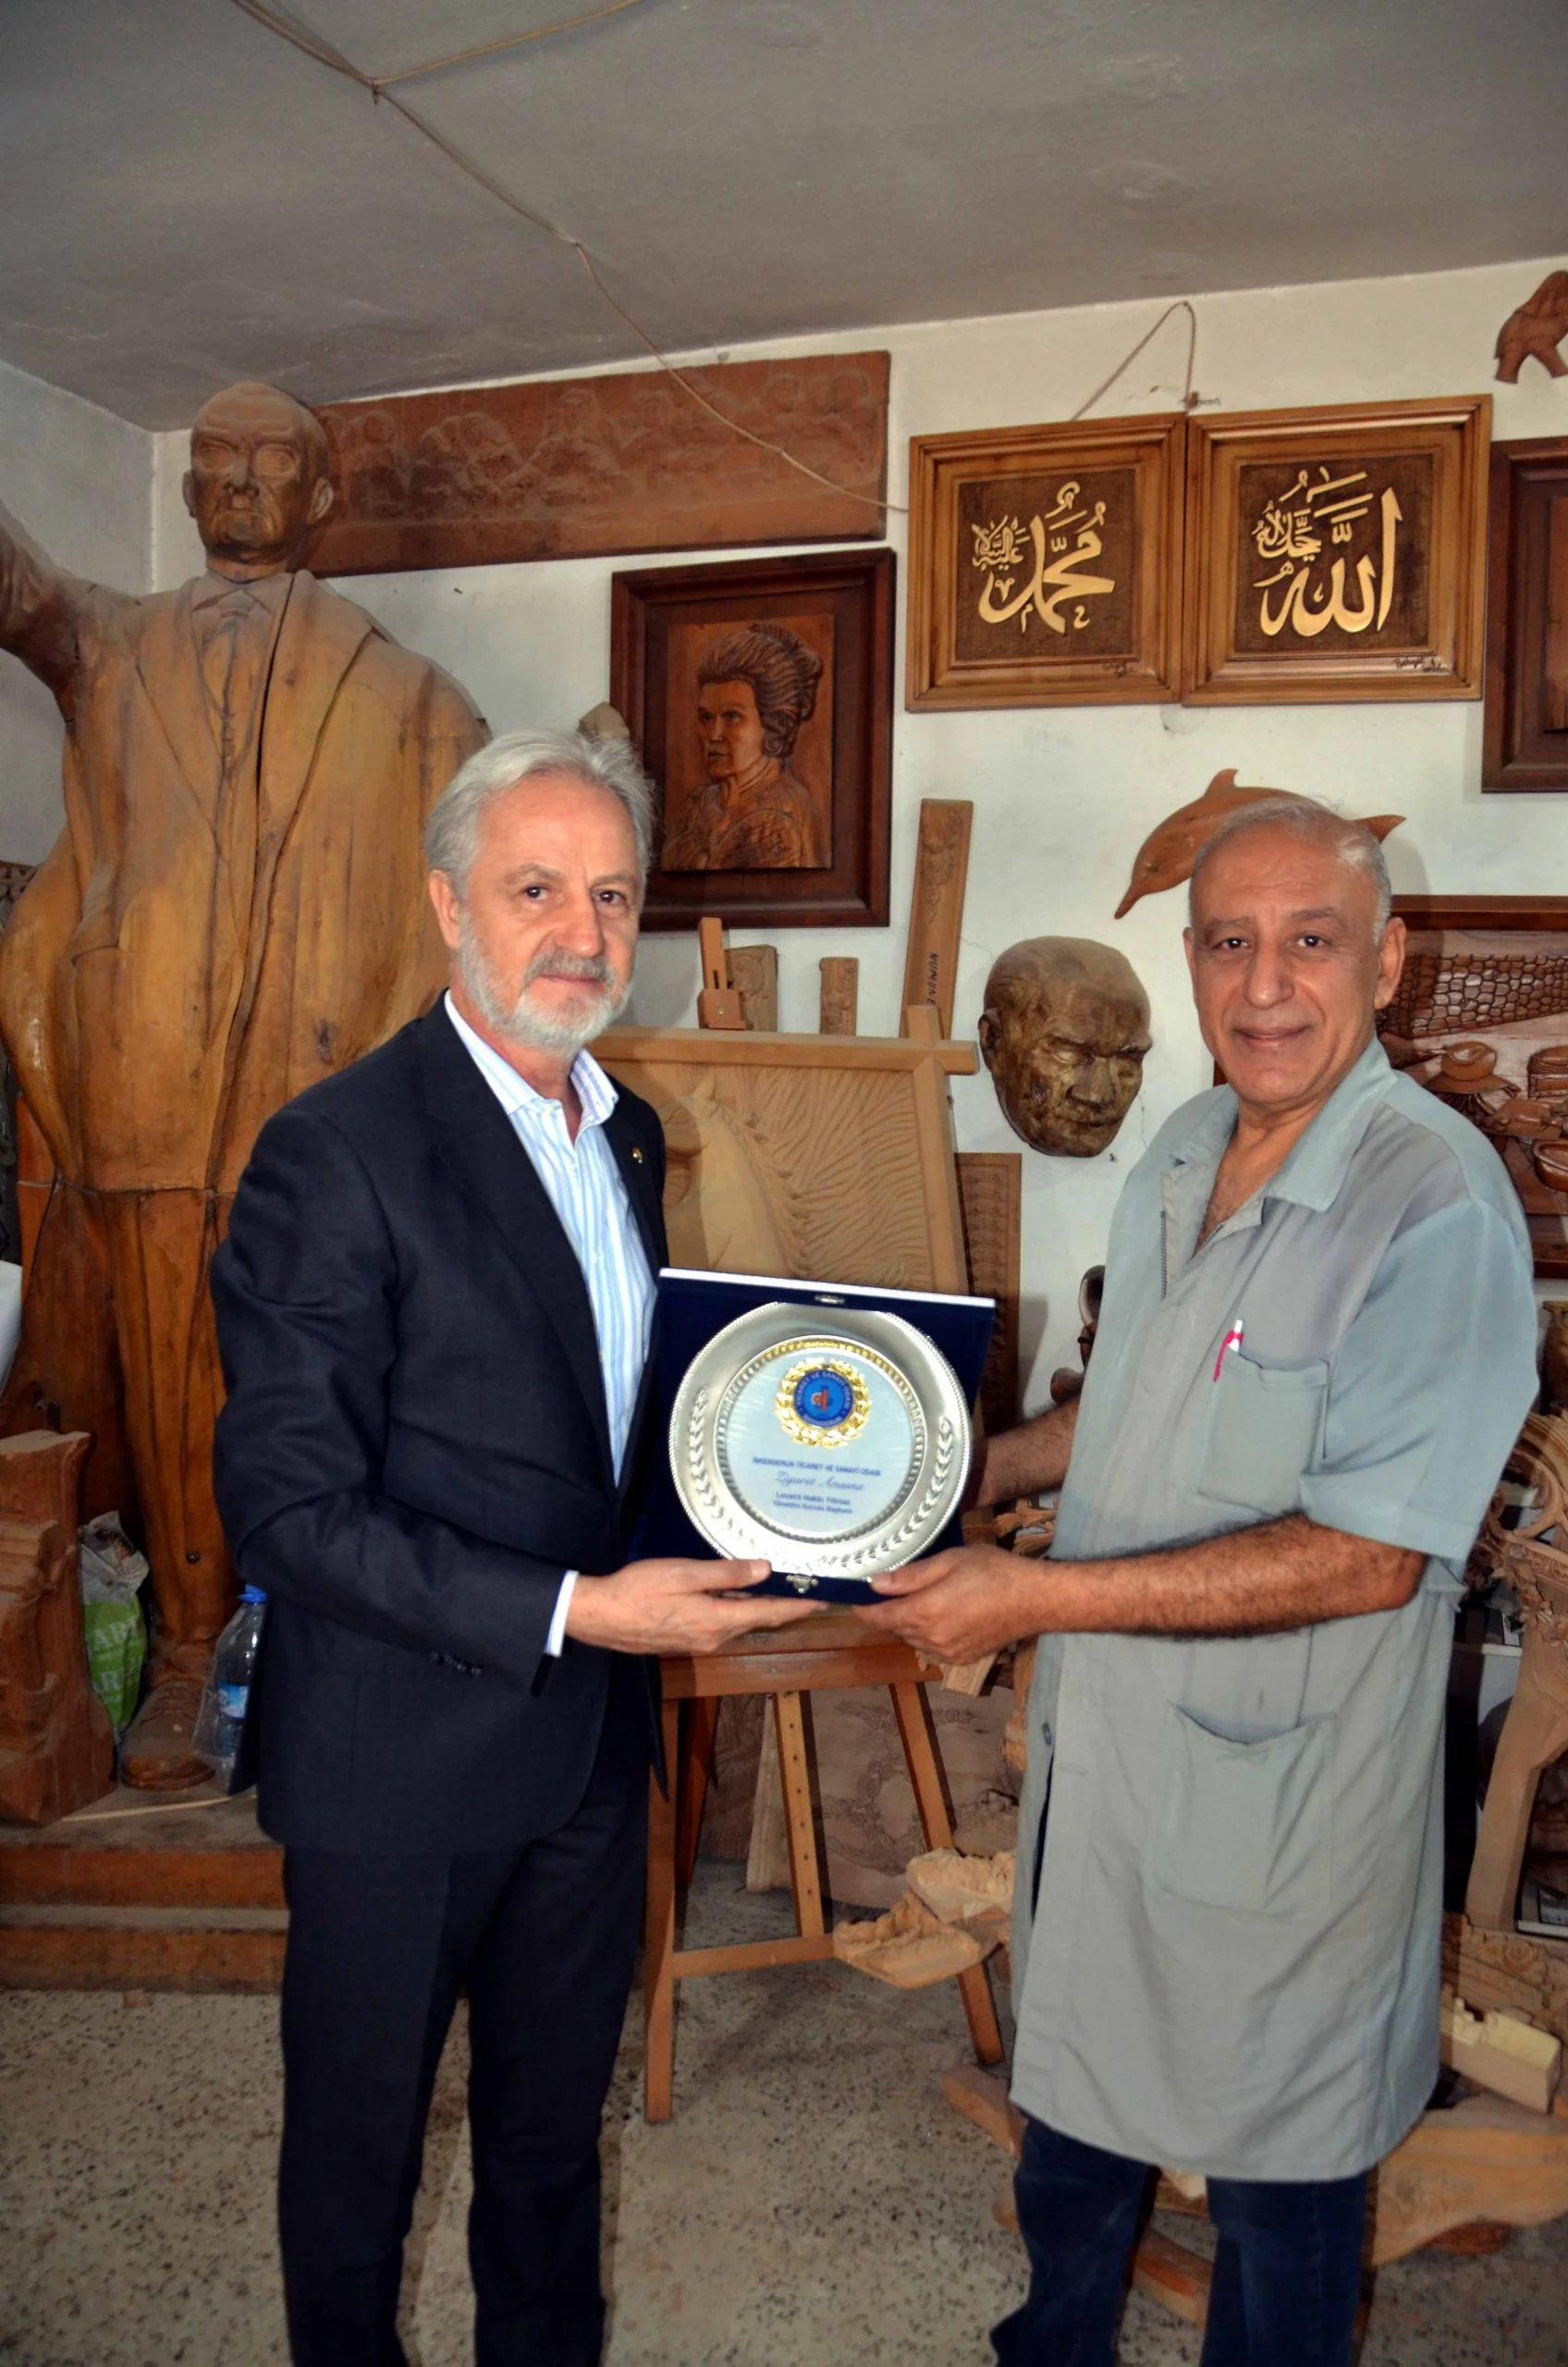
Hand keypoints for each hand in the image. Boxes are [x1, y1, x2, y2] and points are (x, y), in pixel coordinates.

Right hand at [565, 1556, 818, 1653]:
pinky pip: (724, 1624)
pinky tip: (742, 1596)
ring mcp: (700, 1641)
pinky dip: (741, 1610)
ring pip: (742, 1623)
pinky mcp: (687, 1639)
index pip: (771, 1613)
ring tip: (784, 1588)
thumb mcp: (683, 1573)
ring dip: (764, 1608)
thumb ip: (726, 1574)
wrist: (599, 1617)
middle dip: (787, 1606)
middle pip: (760, 1620)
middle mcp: (715, 1637)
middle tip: (812, 1587)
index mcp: (718, 1621)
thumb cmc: (638, 1589)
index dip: (801, 1605)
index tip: (827, 1597)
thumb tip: (766, 1570)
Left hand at [852, 1544, 1037, 1662]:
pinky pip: (932, 1647)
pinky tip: (944, 1613)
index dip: (862, 1607)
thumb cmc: (993, 1572)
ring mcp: (947, 1653)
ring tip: (922, 1598)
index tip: (855, 1597)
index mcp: (924, 1613)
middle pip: (894, 1628)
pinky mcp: (962, 1658)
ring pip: (913, 1639)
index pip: (878, 1617)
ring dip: (909, 1622)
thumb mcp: (949, 1561)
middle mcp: (930, 1639)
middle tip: (892, 1588)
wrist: (1035, 1600)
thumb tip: (875, 1584)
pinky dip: (929, 1633)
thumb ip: (909, 1576)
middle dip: (889, 1611)